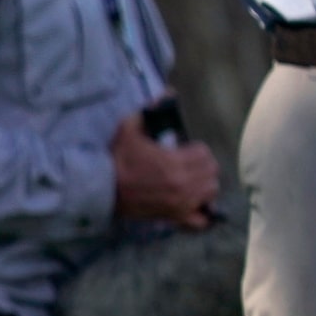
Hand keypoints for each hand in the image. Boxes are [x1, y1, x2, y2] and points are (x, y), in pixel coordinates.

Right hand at [111, 111, 218, 227]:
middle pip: (212, 173)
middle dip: (203, 165)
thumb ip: (149, 111)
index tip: (185, 150)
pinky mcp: (176, 217)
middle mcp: (183, 184)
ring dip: (205, 185)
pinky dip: (202, 214)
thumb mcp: (128, 128)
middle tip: (189, 164)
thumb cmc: (117, 159)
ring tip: (192, 181)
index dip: (196, 149)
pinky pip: (202, 221)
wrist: (103, 189)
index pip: (204, 154)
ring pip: (211, 192)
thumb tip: (167, 93)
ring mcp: (181, 203)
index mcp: (174, 162)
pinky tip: (195, 204)